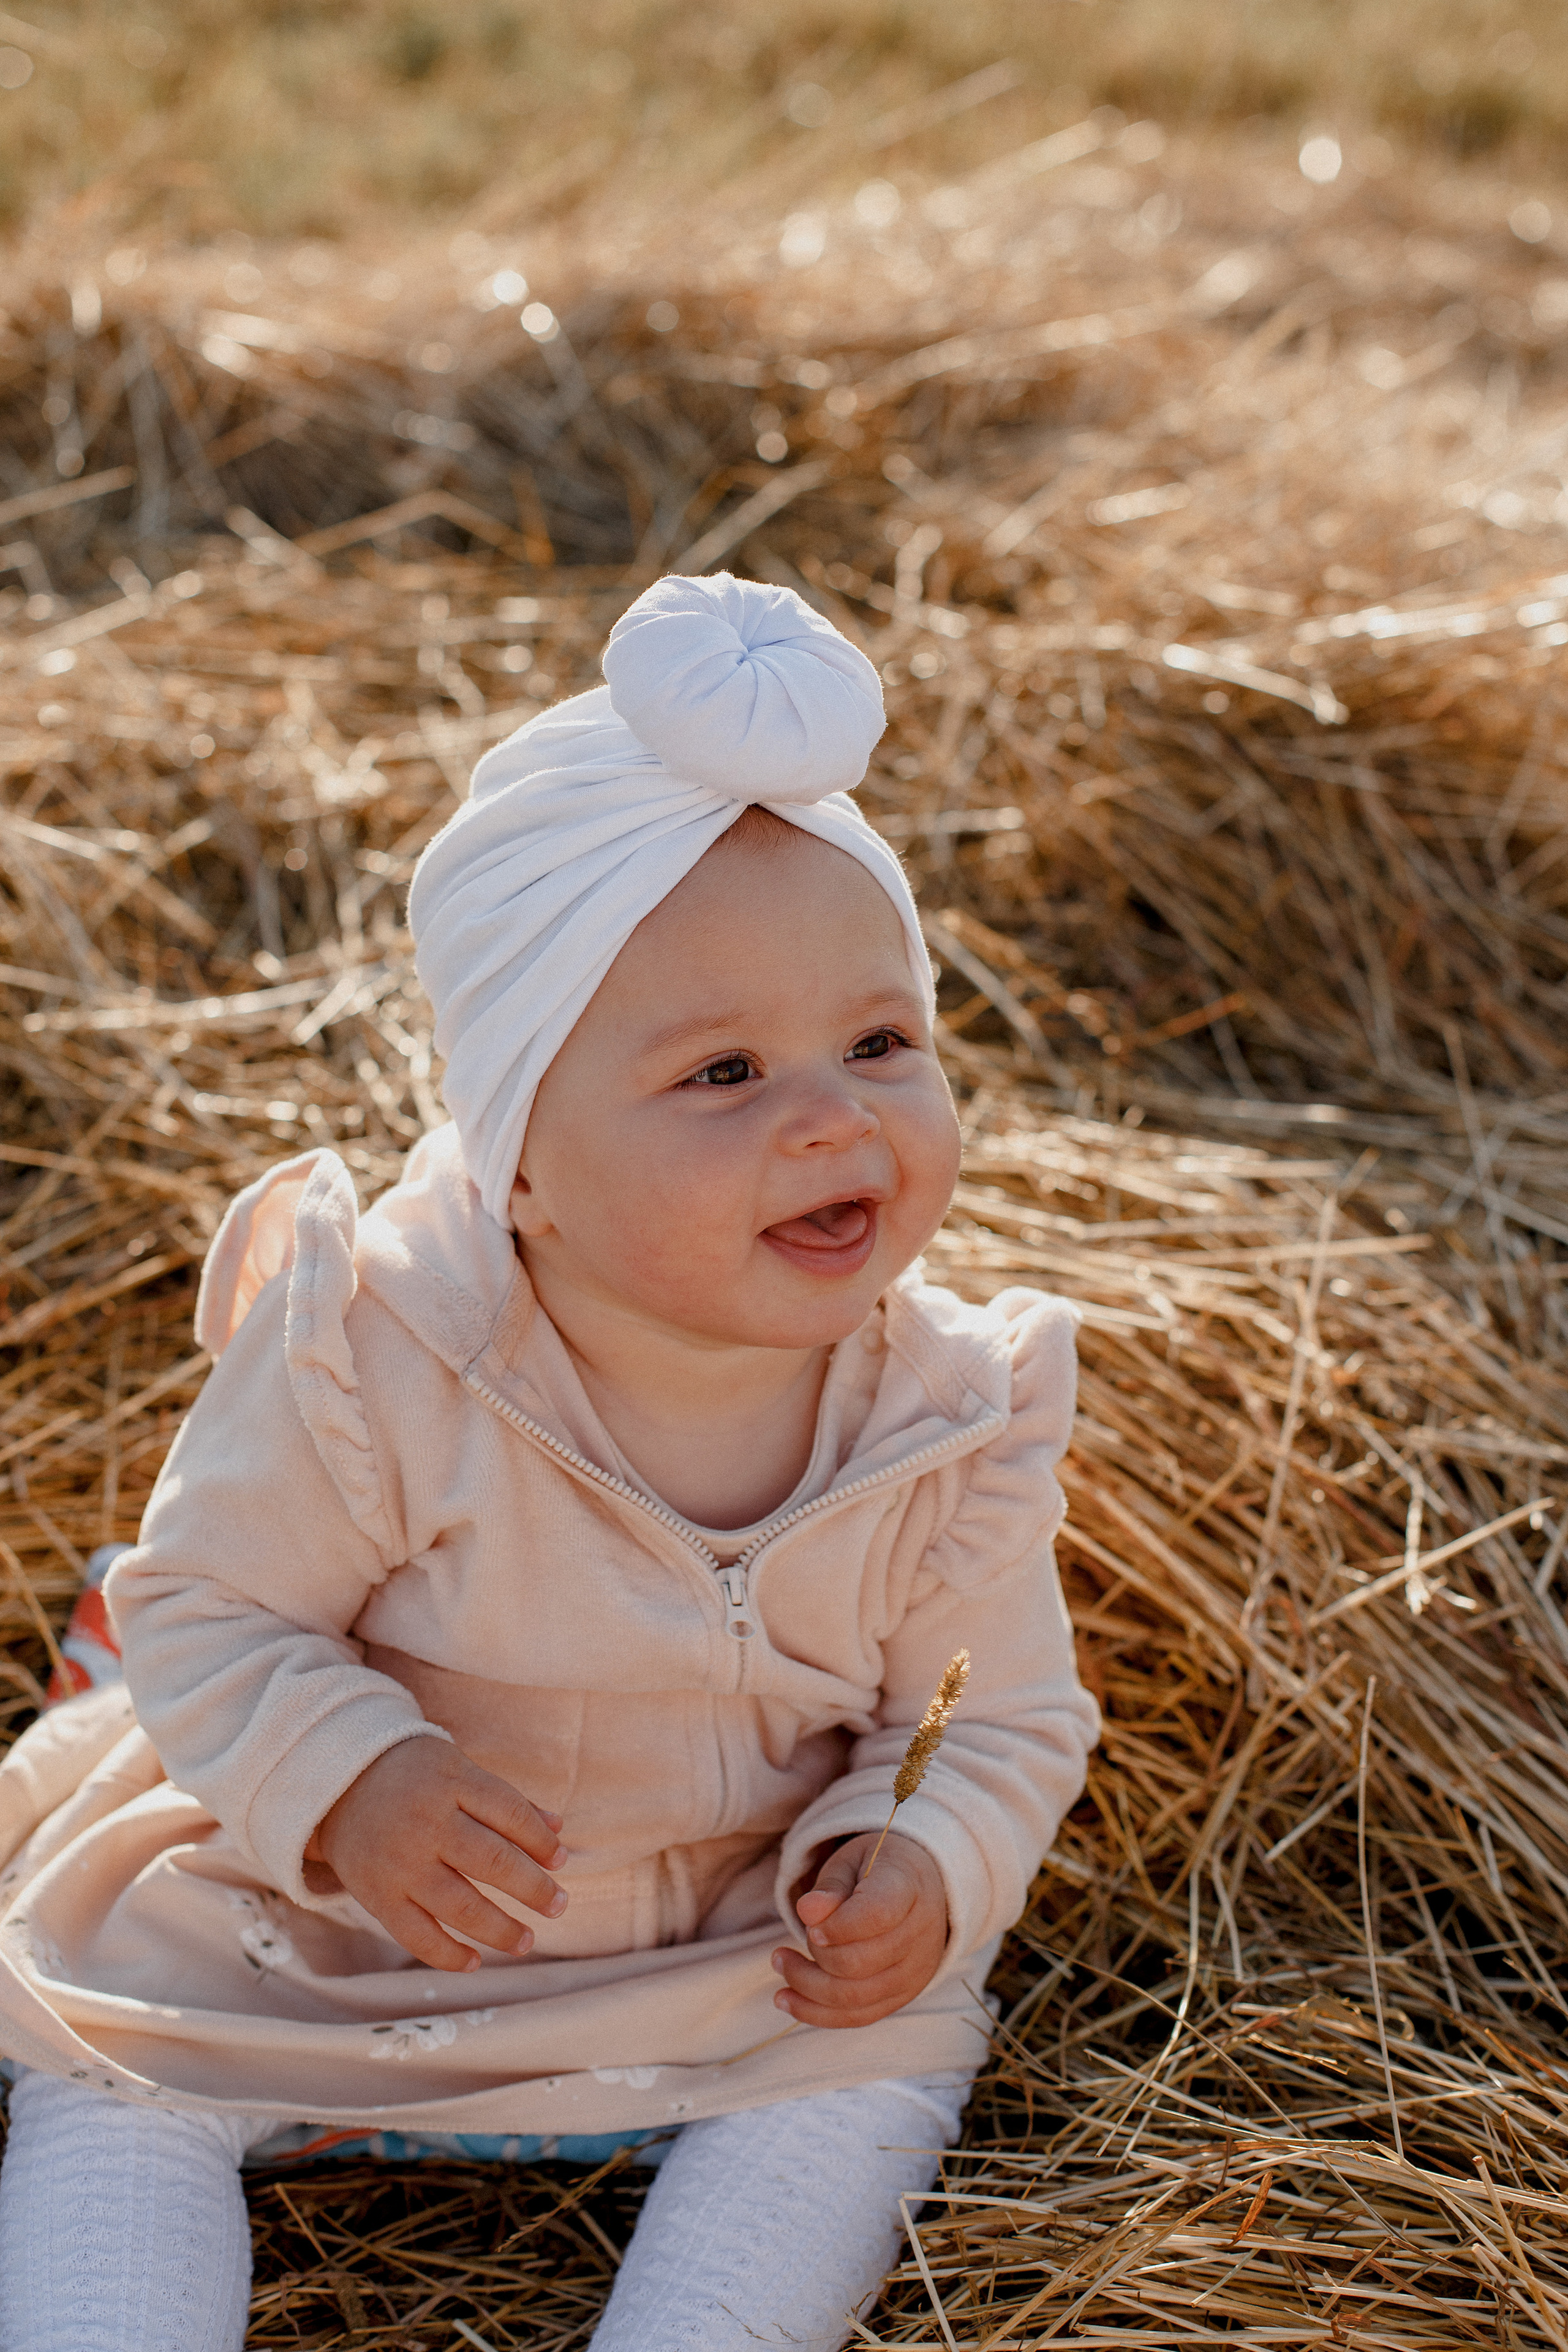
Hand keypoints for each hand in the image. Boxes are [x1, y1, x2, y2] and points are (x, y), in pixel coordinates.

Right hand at [309, 1737, 567, 1972]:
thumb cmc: (415, 1777)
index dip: (541, 1841)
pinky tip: (474, 1962)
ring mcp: (401, 1863)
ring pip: (459, 1905)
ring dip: (500, 1929)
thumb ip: (508, 1802)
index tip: (561, 1861)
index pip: (510, 1813)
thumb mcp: (460, 1771)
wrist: (337, 1785)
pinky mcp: (378, 1895)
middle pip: (492, 1861)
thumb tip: (559, 1831)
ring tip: (527, 1941)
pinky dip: (447, 1954)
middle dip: (533, 1888)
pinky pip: (416, 1935)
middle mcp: (427, 1823)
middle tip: (559, 1905)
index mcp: (452, 1783)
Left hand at [771, 1830, 947, 2027]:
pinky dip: (818, 2013)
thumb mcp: (851, 1862)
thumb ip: (829, 1887)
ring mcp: (915, 1971)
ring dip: (808, 1988)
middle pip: (860, 1963)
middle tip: (781, 1948)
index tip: (808, 1922)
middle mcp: (920, 1934)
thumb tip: (807, 1911)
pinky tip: (788, 1999)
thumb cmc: (877, 1870)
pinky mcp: (904, 1994)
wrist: (922, 1887)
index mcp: (909, 1888)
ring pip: (856, 1997)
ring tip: (780, 1966)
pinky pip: (860, 2016)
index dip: (836, 1926)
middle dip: (814, 1956)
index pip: (875, 1916)